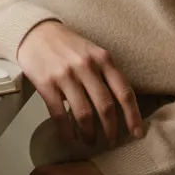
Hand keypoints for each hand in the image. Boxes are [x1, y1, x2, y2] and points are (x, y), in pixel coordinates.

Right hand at [17, 20, 143, 146]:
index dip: (133, 116)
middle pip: (105, 106)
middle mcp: (86, 66)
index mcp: (102, 58)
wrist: (36, 32)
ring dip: (89, 133)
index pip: (124, 92)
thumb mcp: (93, 52)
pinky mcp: (46, 84)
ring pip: (84, 114)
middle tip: (111, 141)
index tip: (138, 134)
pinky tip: (70, 138)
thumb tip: (120, 106)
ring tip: (89, 140)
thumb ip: (106, 73)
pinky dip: (67, 131)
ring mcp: (66, 75)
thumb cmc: (68, 45)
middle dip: (111, 129)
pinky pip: (59, 115)